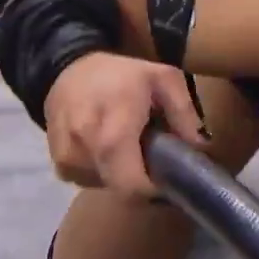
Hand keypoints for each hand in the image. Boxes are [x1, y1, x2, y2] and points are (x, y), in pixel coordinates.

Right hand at [42, 52, 209, 197]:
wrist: (65, 68)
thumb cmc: (119, 73)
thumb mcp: (162, 78)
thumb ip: (183, 112)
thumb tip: (200, 147)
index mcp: (112, 135)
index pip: (132, 186)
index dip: (154, 190)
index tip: (168, 177)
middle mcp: (85, 154)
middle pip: (122, 189)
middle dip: (141, 179)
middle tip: (152, 156)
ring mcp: (67, 162)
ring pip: (106, 185)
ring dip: (122, 173)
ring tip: (129, 145)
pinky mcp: (58, 165)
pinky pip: (89, 180)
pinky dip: (104, 170)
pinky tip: (109, 146)